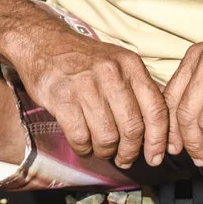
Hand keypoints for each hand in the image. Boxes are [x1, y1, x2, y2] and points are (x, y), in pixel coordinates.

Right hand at [6, 18, 168, 168]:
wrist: (44, 43)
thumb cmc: (85, 61)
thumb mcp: (118, 64)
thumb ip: (138, 91)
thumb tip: (159, 129)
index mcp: (131, 65)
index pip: (156, 109)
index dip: (158, 139)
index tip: (155, 157)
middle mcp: (112, 73)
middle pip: (132, 128)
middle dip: (130, 152)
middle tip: (124, 159)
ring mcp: (86, 85)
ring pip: (107, 137)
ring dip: (105, 152)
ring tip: (101, 150)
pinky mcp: (62, 98)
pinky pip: (80, 138)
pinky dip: (83, 149)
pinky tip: (83, 146)